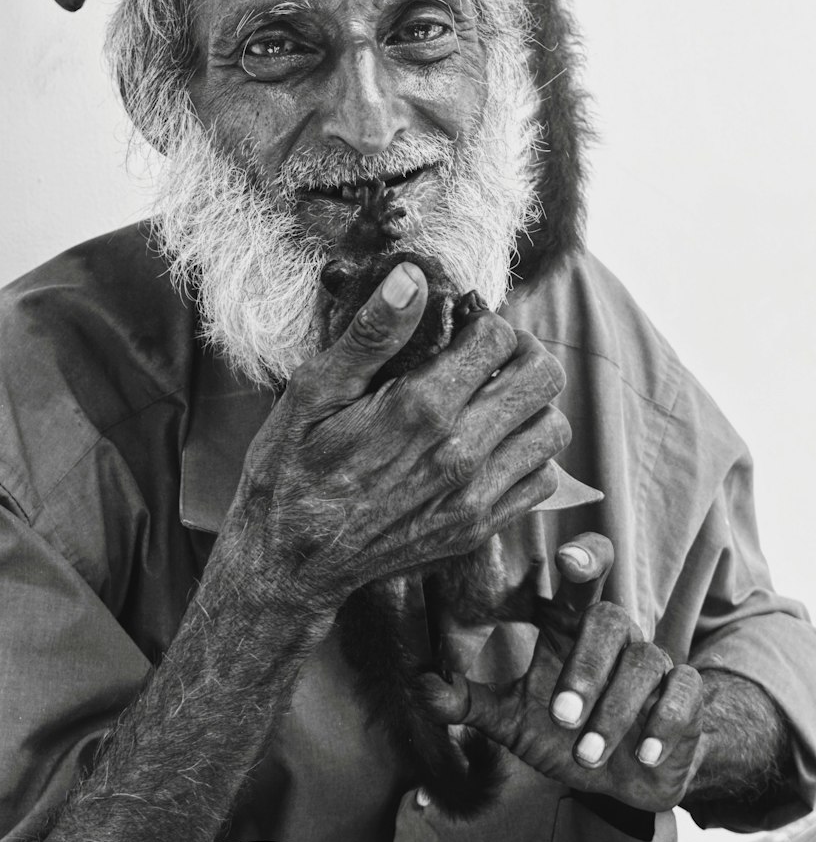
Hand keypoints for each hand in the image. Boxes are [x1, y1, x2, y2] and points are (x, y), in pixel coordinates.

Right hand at [224, 261, 570, 616]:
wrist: (289, 562)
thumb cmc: (292, 469)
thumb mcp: (313, 391)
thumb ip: (371, 334)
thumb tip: (413, 278)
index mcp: (420, 408)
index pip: (498, 339)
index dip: (483, 320)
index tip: (460, 324)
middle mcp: (460, 453)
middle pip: (542, 378)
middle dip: (521, 351)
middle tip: (488, 352)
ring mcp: (475, 497)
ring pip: (553, 430)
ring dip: (531, 404)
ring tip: (494, 396)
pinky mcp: (479, 529)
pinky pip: (542, 480)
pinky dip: (529, 454)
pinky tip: (492, 443)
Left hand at [420, 533, 705, 811]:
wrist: (623, 780)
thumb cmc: (564, 736)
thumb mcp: (510, 721)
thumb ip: (466, 702)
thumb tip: (419, 686)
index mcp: (572, 627)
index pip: (583, 573)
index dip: (581, 557)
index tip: (566, 560)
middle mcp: (615, 635)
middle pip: (609, 620)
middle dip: (585, 670)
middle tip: (561, 718)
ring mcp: (653, 662)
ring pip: (643, 662)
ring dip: (614, 712)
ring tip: (586, 753)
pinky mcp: (685, 695)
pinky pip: (684, 692)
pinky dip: (665, 722)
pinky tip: (644, 751)